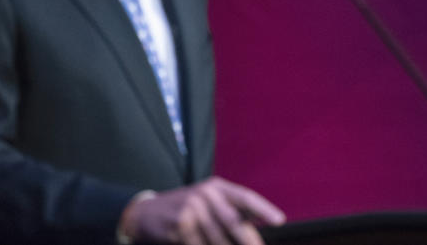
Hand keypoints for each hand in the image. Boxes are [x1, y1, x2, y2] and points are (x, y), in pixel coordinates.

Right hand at [118, 176, 285, 244]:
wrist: (147, 212)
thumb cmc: (186, 208)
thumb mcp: (208, 201)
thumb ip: (231, 211)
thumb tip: (256, 228)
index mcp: (218, 187)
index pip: (245, 197)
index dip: (263, 208)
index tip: (279, 220)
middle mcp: (206, 193)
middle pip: (233, 221)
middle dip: (248, 239)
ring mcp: (192, 207)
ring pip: (218, 238)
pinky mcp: (180, 223)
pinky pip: (200, 244)